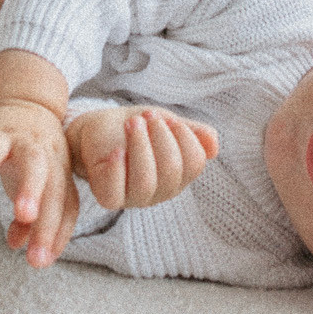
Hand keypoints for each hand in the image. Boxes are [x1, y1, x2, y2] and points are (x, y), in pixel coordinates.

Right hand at [0, 99, 78, 266]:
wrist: (22, 101)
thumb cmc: (29, 153)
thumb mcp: (33, 184)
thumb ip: (27, 219)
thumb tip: (16, 245)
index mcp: (62, 173)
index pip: (67, 207)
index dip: (57, 234)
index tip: (43, 261)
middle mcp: (51, 158)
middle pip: (55, 191)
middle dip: (48, 225)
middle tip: (36, 259)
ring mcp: (27, 142)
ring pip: (35, 164)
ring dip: (31, 189)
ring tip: (23, 215)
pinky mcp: (0, 132)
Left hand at [66, 106, 218, 210]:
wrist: (97, 128)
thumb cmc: (135, 127)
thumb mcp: (166, 123)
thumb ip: (192, 132)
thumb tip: (215, 146)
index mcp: (178, 175)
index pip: (194, 164)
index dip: (185, 138)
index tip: (168, 118)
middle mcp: (160, 192)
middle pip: (172, 171)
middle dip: (161, 137)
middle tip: (147, 116)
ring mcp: (134, 197)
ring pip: (146, 182)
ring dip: (140, 147)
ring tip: (132, 123)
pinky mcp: (109, 197)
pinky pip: (115, 194)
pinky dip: (117, 169)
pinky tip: (117, 149)